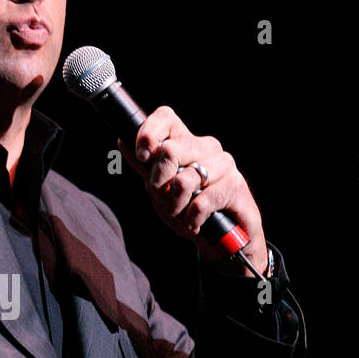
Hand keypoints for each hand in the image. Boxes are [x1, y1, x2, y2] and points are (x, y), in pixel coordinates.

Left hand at [118, 105, 267, 274]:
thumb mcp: (161, 190)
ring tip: (181, 215)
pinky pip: (201, 203)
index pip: (166, 118)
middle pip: (170, 150)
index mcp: (187, 143)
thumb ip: (145, 167)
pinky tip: (194, 224)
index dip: (148, 133)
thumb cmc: (191, 211)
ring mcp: (224, 165)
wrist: (224, 239)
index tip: (142, 157)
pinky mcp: (236, 186)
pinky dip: (191, 219)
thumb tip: (122, 140)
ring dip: (175, 206)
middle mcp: (207, 148)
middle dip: (158, 182)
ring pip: (184, 180)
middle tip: (164, 199)